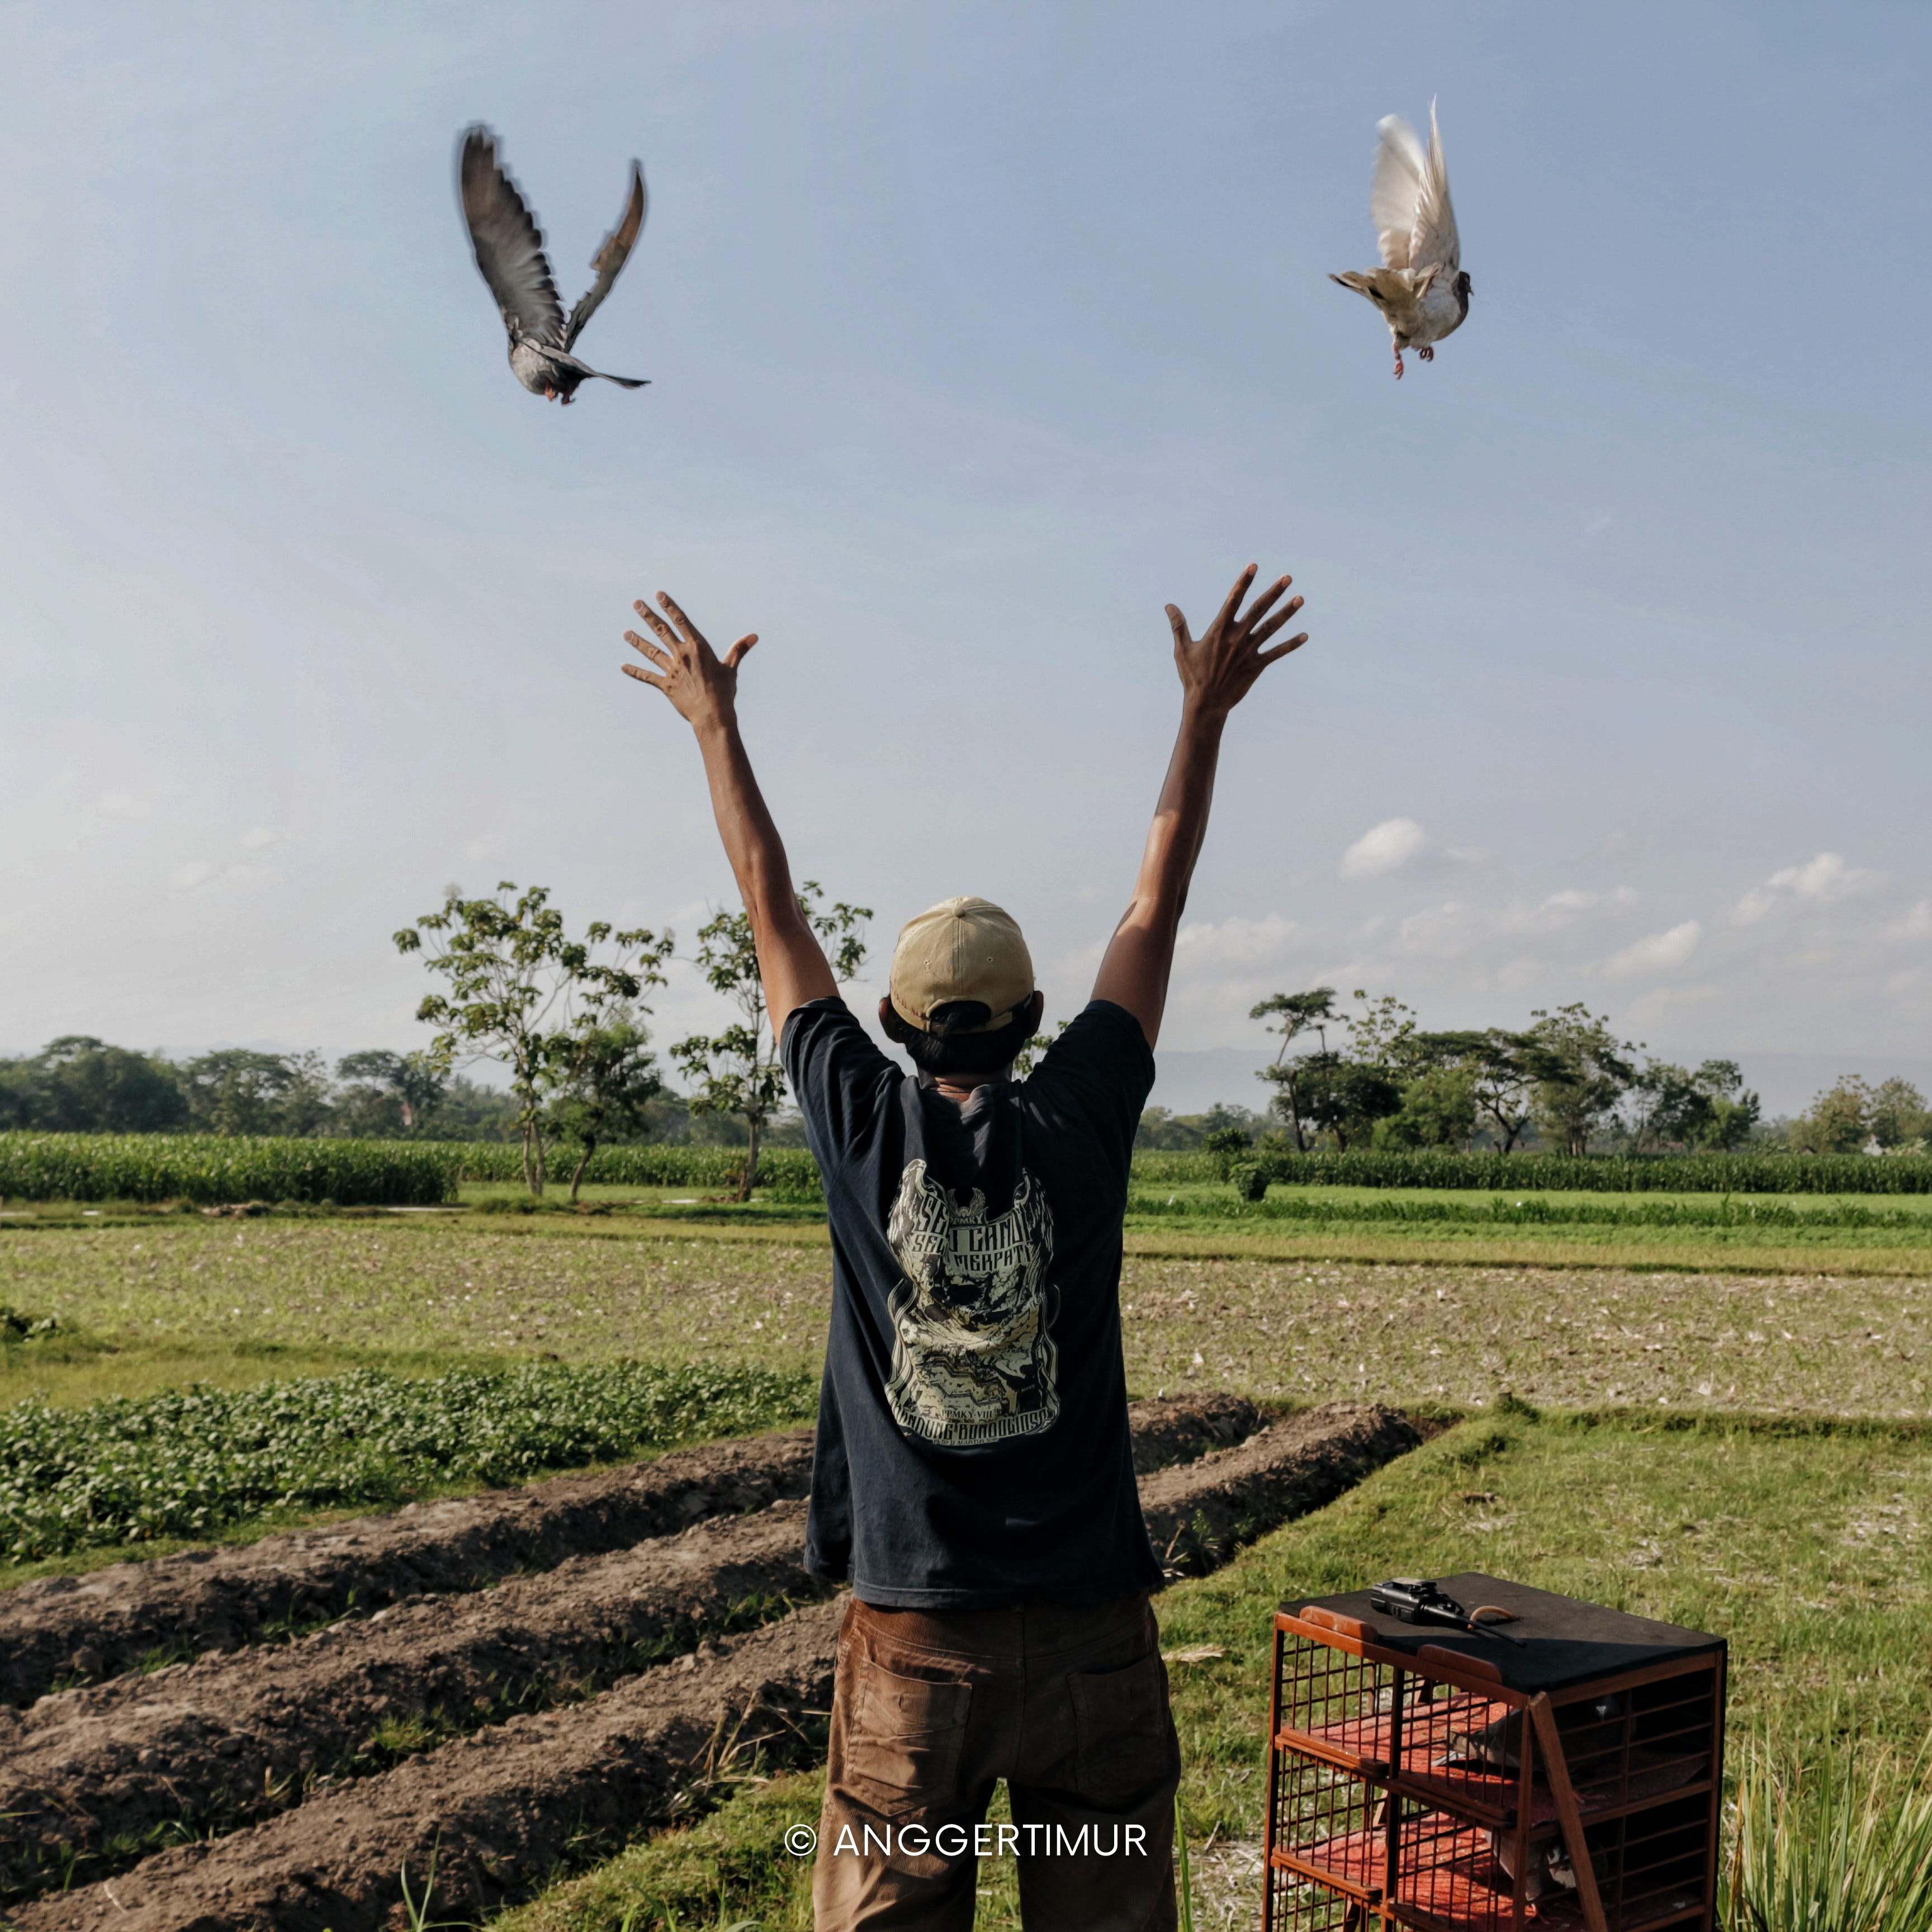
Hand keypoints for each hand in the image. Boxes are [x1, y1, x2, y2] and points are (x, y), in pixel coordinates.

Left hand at [622, 593, 758, 732]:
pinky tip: (623, 666)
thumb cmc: (724, 692)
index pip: (681, 621)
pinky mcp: (665, 685)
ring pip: (651, 651)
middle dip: (648, 616)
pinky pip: (647, 676)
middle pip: (661, 630)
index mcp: (697, 647)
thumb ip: (739, 650)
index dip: (669, 606)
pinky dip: (635, 671)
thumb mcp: (731, 668)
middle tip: (636, 604)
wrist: (712, 714)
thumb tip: (754, 636)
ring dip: (638, 641)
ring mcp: (671, 670)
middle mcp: (681, 655)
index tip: (659, 595)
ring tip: (626, 633)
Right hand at [1166, 565, 1306, 718]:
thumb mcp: (1182, 650)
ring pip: (1271, 628)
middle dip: (1274, 592)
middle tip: (1288, 577)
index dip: (1244, 582)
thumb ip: (1179, 626)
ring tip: (1300, 598)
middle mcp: (1236, 638)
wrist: (1206, 704)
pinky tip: (1304, 636)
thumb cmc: (1192, 677)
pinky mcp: (1256, 666)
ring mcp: (1248, 652)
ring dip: (1286, 613)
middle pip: (1259, 609)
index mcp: (1219, 631)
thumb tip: (1169, 606)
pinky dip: (1291, 645)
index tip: (1253, 566)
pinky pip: (1277, 653)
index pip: (1233, 600)